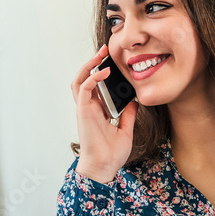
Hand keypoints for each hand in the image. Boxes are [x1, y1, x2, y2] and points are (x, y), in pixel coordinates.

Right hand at [70, 44, 137, 183]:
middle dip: (93, 62)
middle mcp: (89, 107)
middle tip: (105, 50)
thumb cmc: (112, 153)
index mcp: (97, 111)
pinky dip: (93, 76)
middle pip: (86, 78)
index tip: (113, 61)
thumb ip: (128, 115)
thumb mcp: (126, 130)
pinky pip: (85, 87)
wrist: (105, 166)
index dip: (102, 71)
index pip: (97, 86)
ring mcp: (85, 108)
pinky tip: (105, 70)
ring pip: (80, 79)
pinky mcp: (83, 110)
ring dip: (88, 65)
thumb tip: (134, 102)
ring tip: (100, 53)